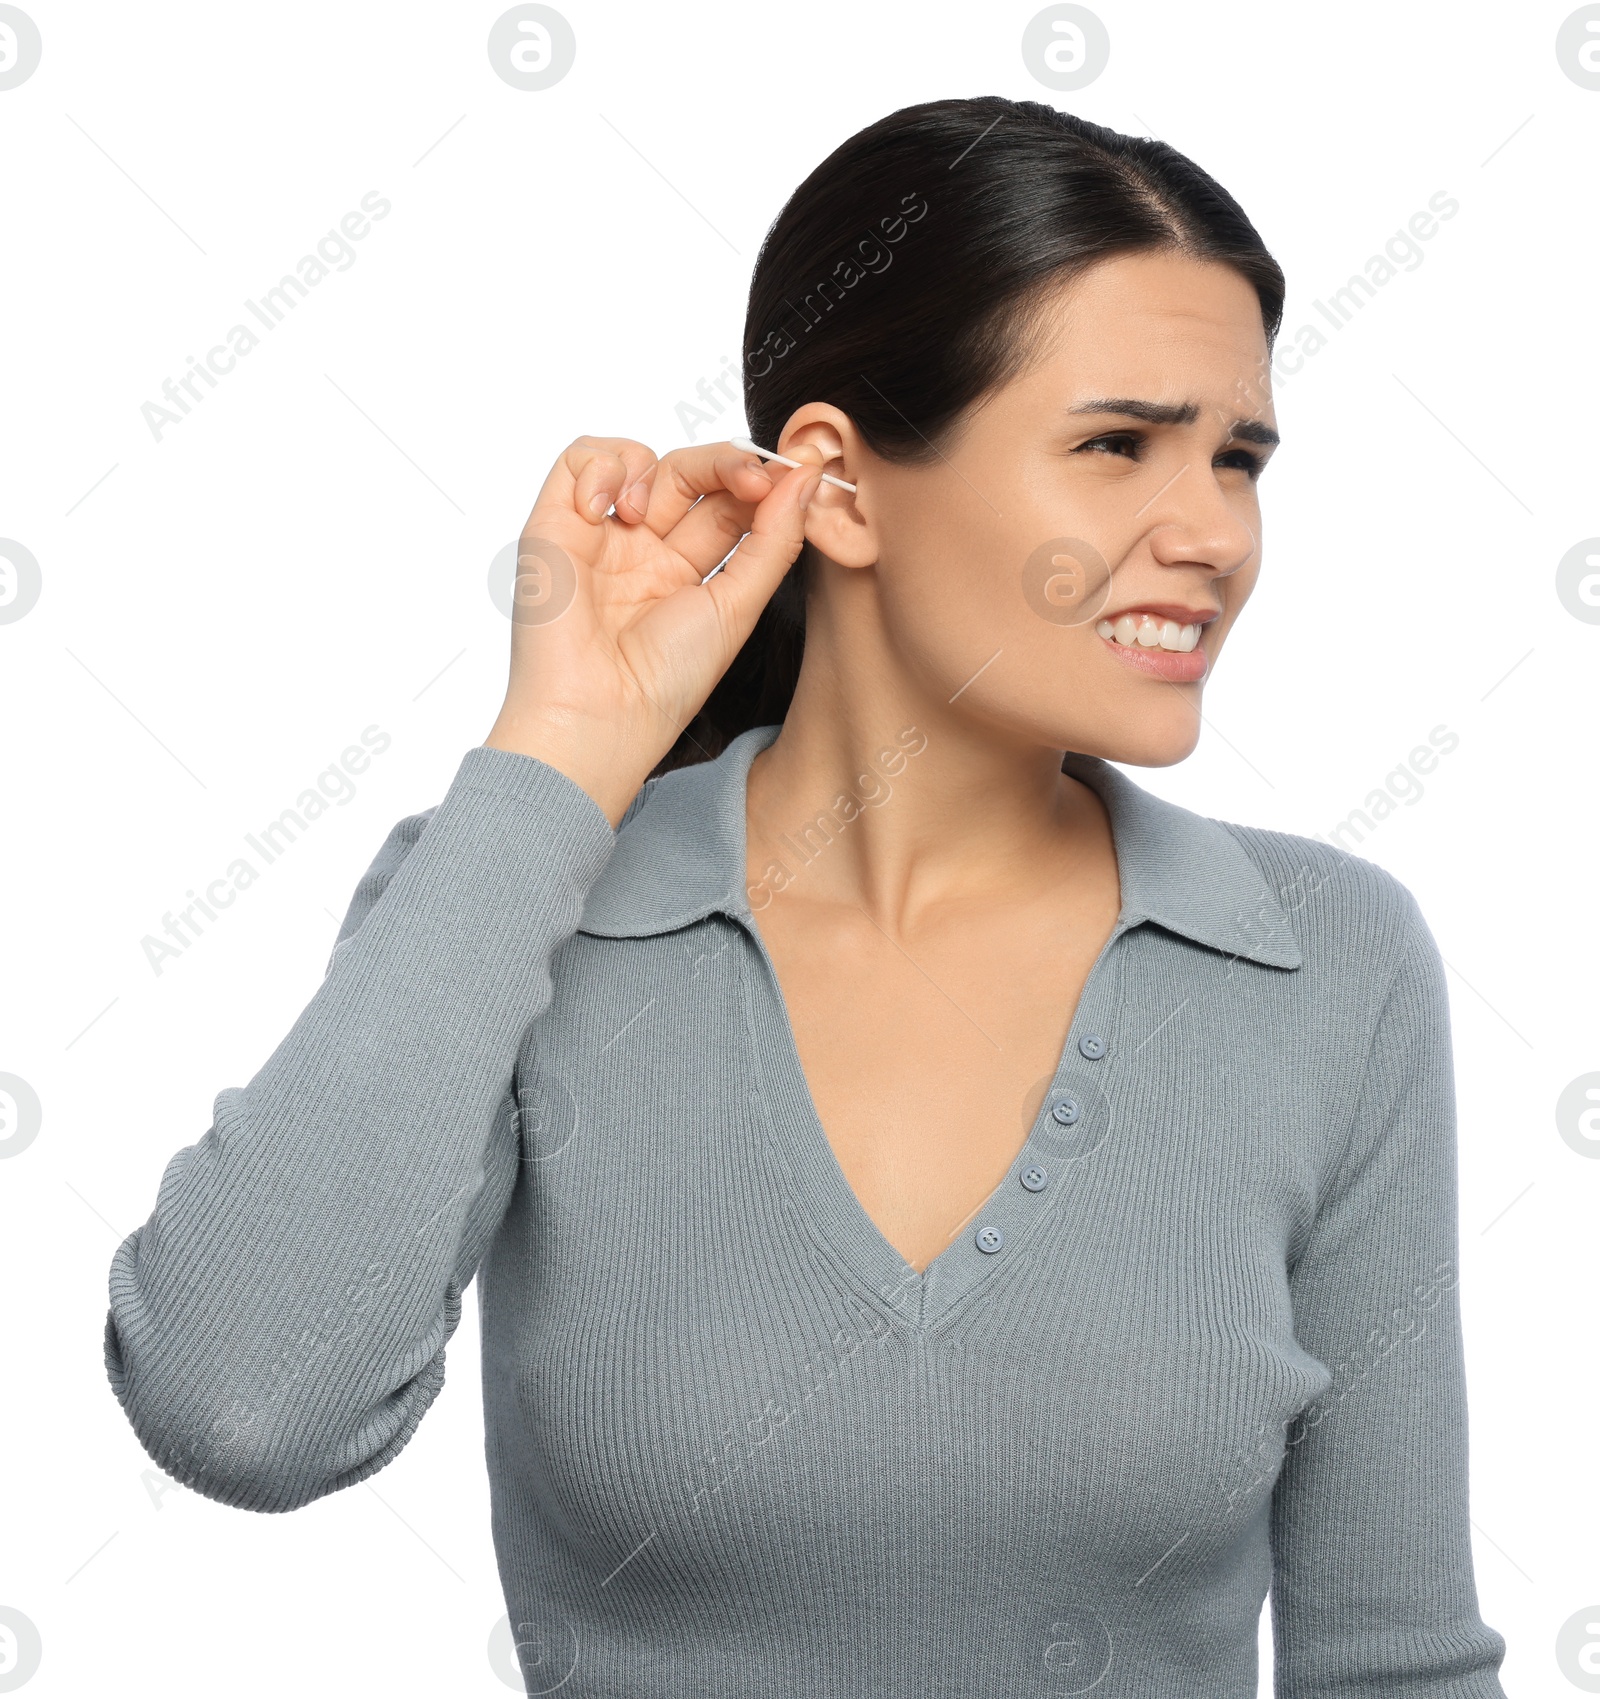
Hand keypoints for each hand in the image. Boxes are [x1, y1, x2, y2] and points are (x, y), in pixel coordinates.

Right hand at [484, 435, 822, 825]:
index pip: (728, 504)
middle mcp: (644, 551)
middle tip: (752, 479)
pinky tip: (612, 507)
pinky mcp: (554, 526)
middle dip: (724, 465)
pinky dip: (601, 466)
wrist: (600, 714)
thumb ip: (773, 540)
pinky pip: (576, 461)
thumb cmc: (668, 680)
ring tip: (650, 513)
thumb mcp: (738, 607)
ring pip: (636, 460)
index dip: (759, 484)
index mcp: (687, 573)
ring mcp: (600, 537)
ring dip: (660, 467)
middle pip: (689, 474)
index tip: (792, 479)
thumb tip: (807, 476)